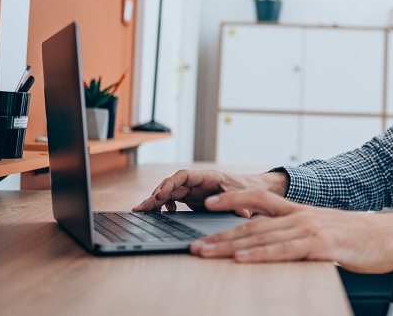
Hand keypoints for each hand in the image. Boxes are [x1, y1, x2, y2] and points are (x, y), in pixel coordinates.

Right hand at [133, 170, 288, 215]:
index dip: (170, 184)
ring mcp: (193, 190)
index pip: (183, 176)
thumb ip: (240, 203)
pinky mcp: (191, 198)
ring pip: (169, 192)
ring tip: (141, 211)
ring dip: (155, 201)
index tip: (160, 195)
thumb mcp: (244, 195)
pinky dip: (163, 206)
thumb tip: (243, 214)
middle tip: (142, 208)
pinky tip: (160, 215)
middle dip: (156, 195)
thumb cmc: (247, 188)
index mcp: (207, 177)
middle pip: (171, 185)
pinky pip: (173, 199)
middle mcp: (197, 182)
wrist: (251, 188)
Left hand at [190, 189, 392, 284]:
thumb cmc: (359, 237)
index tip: (208, 202)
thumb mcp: (325, 229)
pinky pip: (284, 252)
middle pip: (252, 224)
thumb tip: (276, 243)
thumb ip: (299, 233)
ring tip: (206, 252)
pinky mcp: (320, 246)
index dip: (232, 199)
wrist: (390, 237)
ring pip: (261, 237)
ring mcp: (310, 230)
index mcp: (300, 211)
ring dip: (230, 246)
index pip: (259, 199)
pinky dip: (260, 256)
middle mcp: (300, 216)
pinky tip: (242, 260)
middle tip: (194, 244)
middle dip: (220, 234)